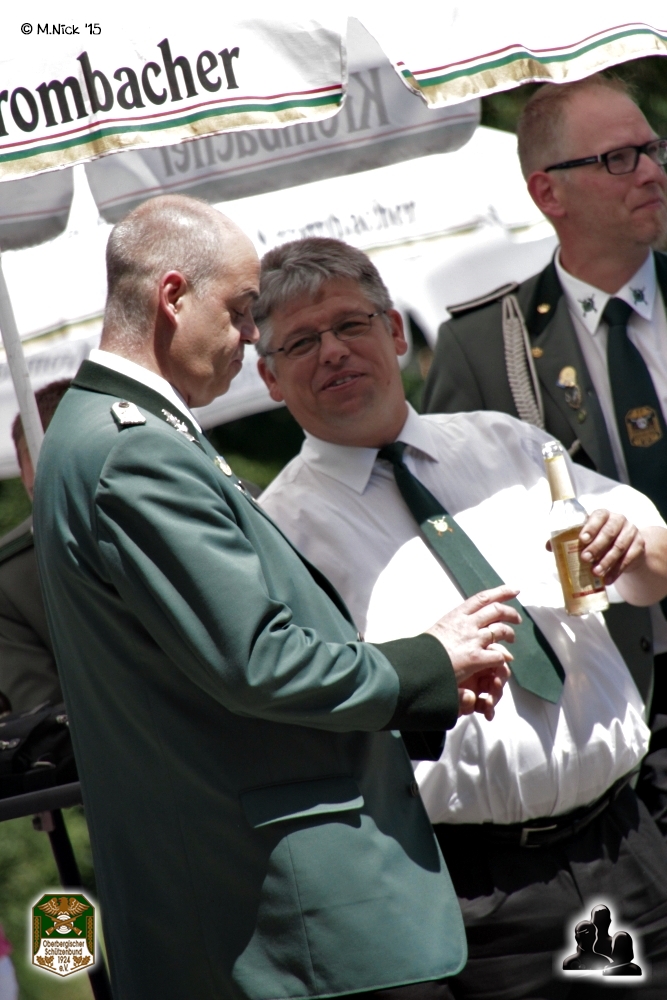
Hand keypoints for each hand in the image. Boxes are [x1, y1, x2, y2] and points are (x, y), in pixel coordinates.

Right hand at [426, 585, 519, 717]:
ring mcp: (473, 640)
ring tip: (512, 638)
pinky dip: (504, 657)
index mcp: (456, 615)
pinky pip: (498, 655)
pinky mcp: (476, 658)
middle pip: (496, 610)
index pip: (482, 598)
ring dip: (510, 633)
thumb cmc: (423, 649)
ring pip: (501, 630)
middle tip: (517, 618)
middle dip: (510, 612)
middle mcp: (467, 624)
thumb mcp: (439, 630)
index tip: (514, 590)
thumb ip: (455, 627)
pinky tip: (505, 660)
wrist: (416, 664)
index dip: (501, 592)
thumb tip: (465, 629)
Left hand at [547, 509, 643, 584]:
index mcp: (602, 515)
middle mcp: (618, 520)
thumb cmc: (599, 539)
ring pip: (619, 546)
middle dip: (597, 546)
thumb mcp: (586, 536)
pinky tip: (608, 579)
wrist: (625, 546)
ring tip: (596, 573)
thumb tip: (548, 547)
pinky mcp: (639, 545)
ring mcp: (630, 532)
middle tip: (585, 559)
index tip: (582, 539)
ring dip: (607, 561)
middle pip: (609, 531)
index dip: (590, 527)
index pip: (597, 516)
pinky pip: (629, 559)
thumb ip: (567, 539)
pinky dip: (617, 570)